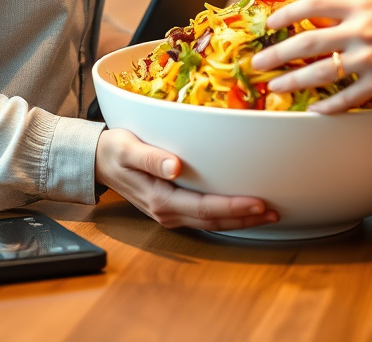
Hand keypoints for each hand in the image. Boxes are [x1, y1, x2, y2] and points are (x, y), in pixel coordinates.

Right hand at [94, 128, 277, 230]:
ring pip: (211, 223)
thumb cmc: (114, 149)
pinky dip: (226, 216)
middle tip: (274, 211)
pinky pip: (204, 217)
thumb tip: (175, 166)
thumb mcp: (128, 148)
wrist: (97, 161)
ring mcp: (170, 213)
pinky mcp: (172, 207)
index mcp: (160, 199)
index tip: (258, 202)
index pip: (205, 207)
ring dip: (239, 220)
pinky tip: (242, 210)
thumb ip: (151, 157)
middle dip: (245, 218)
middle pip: (213, 220)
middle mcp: (167, 211)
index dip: (233, 207)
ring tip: (267, 214)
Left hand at [251, 0, 371, 113]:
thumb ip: (350, 11)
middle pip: (307, 42)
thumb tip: (315, 14)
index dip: (285, 14)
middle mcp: (361, 30)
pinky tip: (313, 111)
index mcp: (360, 7)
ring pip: (319, 72)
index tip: (269, 24)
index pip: (312, 4)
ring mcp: (368, 59)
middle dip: (277, 54)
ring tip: (275, 87)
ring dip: (292, 82)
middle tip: (258, 63)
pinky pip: (345, 98)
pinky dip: (327, 106)